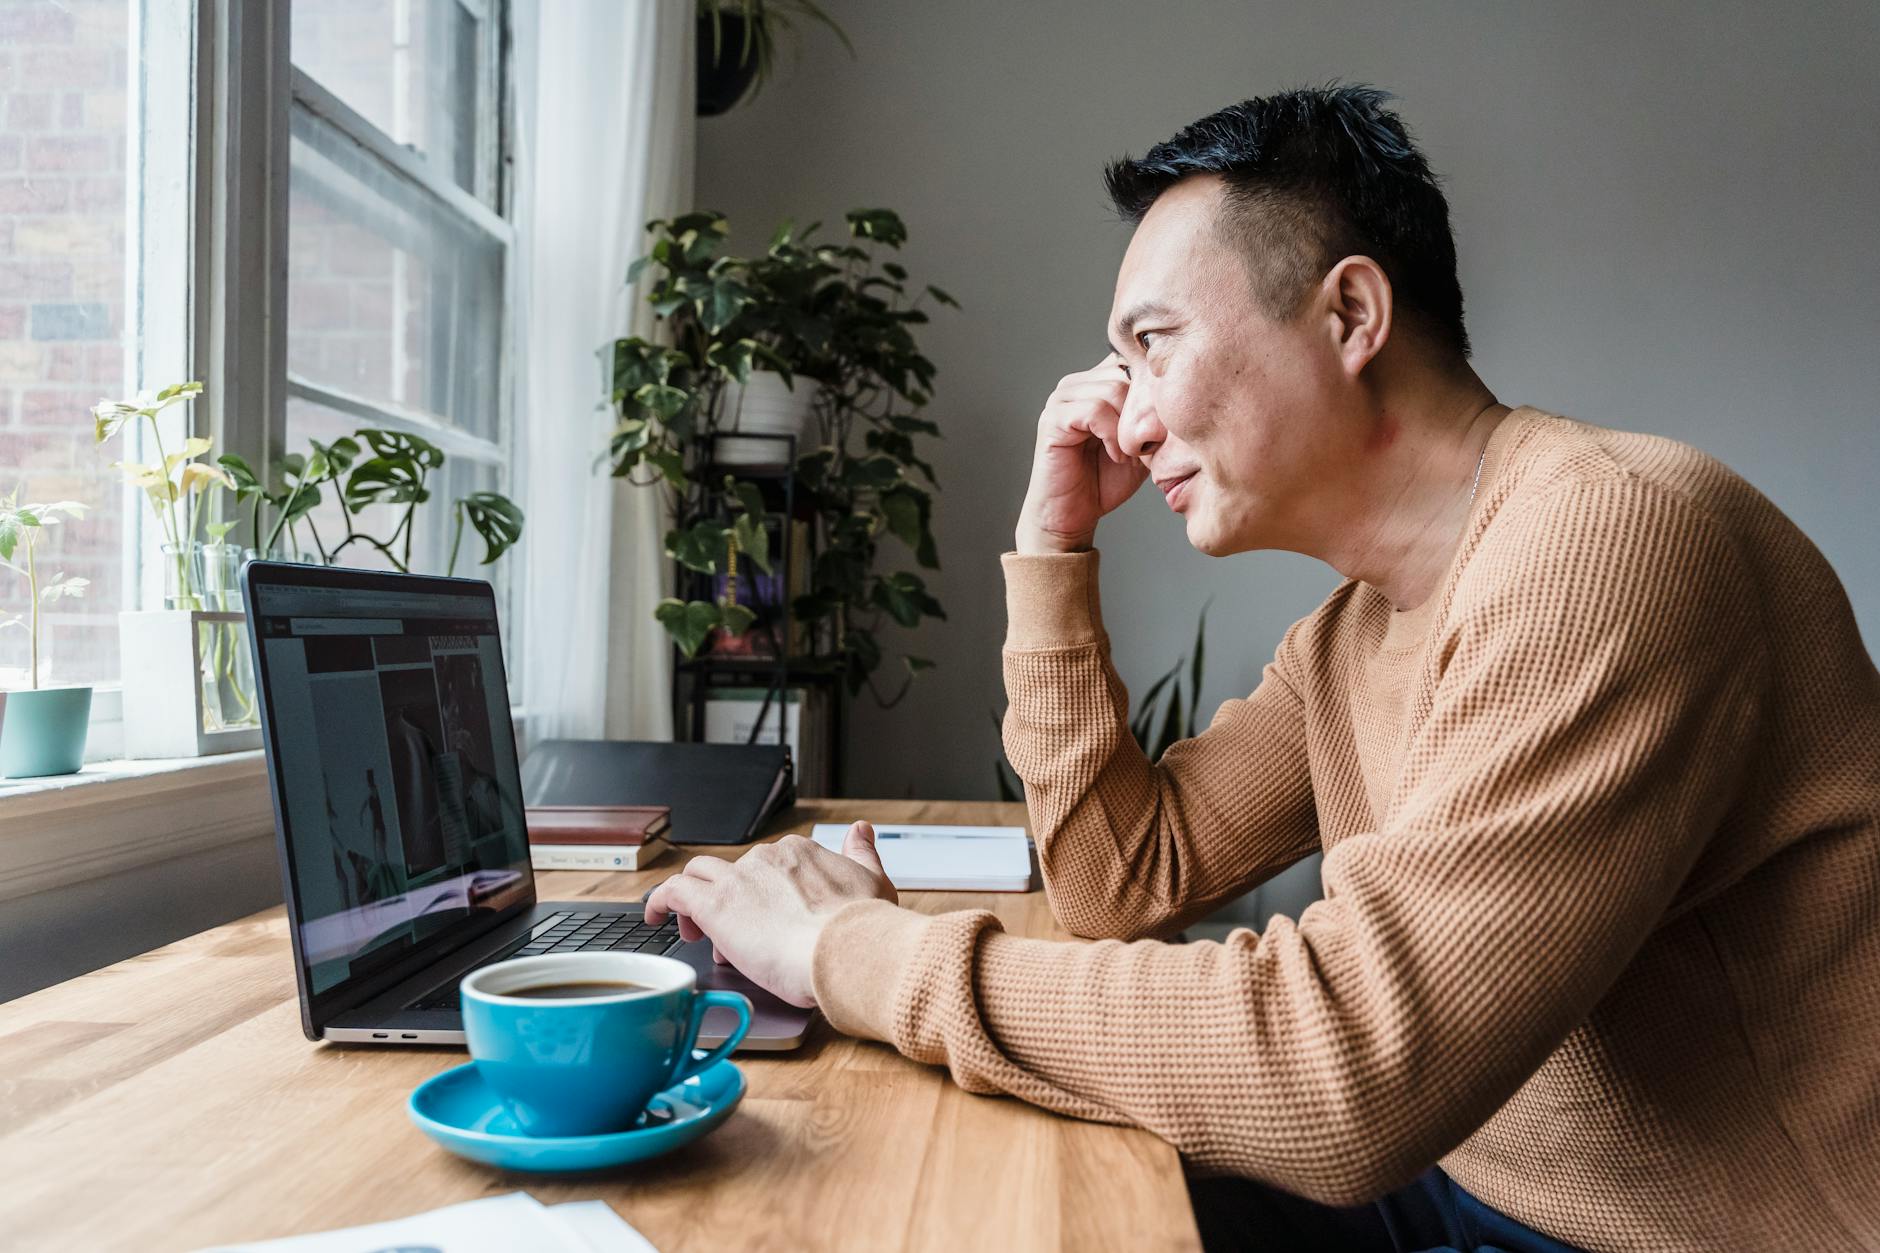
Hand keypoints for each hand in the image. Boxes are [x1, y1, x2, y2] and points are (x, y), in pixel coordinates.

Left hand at [643, 823, 898, 1008]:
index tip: (766, 920)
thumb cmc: (861, 929)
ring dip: (693, 897)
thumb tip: (862, 830)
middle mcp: (766, 858)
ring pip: (699, 875)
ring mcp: (738, 879)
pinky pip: (673, 891)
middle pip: (734, 874)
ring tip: (694, 929)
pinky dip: (659, 901)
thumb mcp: (874, 881)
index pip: (768, 866)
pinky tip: (654, 917)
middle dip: (731, 901)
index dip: (761, 894)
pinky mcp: (714, 905)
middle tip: (736, 936)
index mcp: (801, 853)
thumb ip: (862, 853)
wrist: (845, 950)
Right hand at [1014, 354, 1148, 552]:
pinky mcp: (1053, 418)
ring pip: (1113, 389)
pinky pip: (1094, 410)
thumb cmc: (1105, 480)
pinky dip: (1112, 435)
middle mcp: (1077, 384)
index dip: (1152, 385)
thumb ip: (1154, 414)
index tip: (1164, 420)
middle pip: (1125, 372)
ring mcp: (1061, 398)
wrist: (1073, 514)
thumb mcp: (1143, 442)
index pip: (1130, 359)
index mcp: (1096, 383)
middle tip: (1148, 443)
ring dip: (1128, 426)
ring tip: (1128, 453)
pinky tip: (1115, 455)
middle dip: (1144, 409)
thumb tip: (1182, 388)